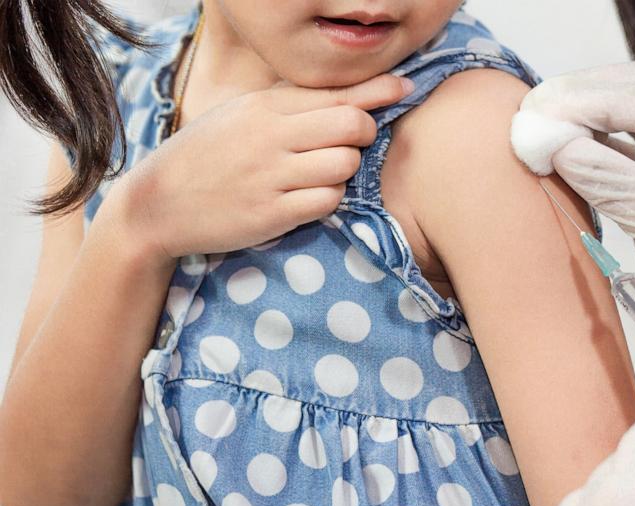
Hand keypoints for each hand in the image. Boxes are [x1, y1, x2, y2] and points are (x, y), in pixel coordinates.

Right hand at [105, 73, 411, 262]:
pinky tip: (312, 197)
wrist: (155, 205)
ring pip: (345, 164)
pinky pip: (328, 201)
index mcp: (264, 107)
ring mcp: (271, 176)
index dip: (379, 91)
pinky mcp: (271, 214)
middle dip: (366, 133)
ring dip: (346, 170)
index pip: (337, 93)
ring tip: (324, 173)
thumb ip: (287, 108)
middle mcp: (270, 136)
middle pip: (352, 124)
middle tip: (355, 143)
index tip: (404, 88)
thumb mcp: (239, 118)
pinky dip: (330, 199)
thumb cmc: (204, 158)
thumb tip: (345, 98)